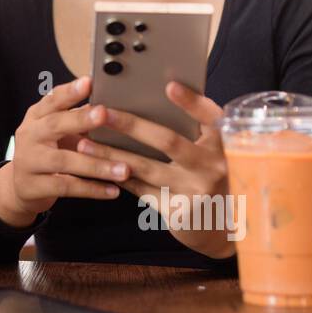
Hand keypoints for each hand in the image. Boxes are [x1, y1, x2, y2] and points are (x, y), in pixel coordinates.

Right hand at [0, 75, 125, 226]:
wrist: (20, 187)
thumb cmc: (47, 152)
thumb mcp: (56, 132)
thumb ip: (77, 118)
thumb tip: (113, 105)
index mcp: (36, 116)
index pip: (52, 99)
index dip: (70, 92)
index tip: (89, 82)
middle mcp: (29, 135)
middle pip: (54, 124)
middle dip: (80, 119)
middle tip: (103, 113)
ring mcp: (29, 161)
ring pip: (64, 161)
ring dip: (96, 165)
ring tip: (124, 168)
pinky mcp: (33, 186)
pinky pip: (66, 187)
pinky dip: (91, 189)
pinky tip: (113, 190)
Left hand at [74, 81, 235, 258]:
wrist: (227, 227)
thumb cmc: (214, 176)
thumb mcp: (216, 151)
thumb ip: (197, 127)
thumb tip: (162, 95)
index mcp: (224, 144)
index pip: (210, 116)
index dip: (191, 102)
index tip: (168, 86)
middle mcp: (212, 166)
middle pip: (167, 141)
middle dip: (130, 125)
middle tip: (101, 112)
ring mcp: (195, 191)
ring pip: (145, 167)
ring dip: (112, 154)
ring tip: (84, 143)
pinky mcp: (177, 211)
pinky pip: (141, 189)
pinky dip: (118, 176)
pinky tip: (97, 167)